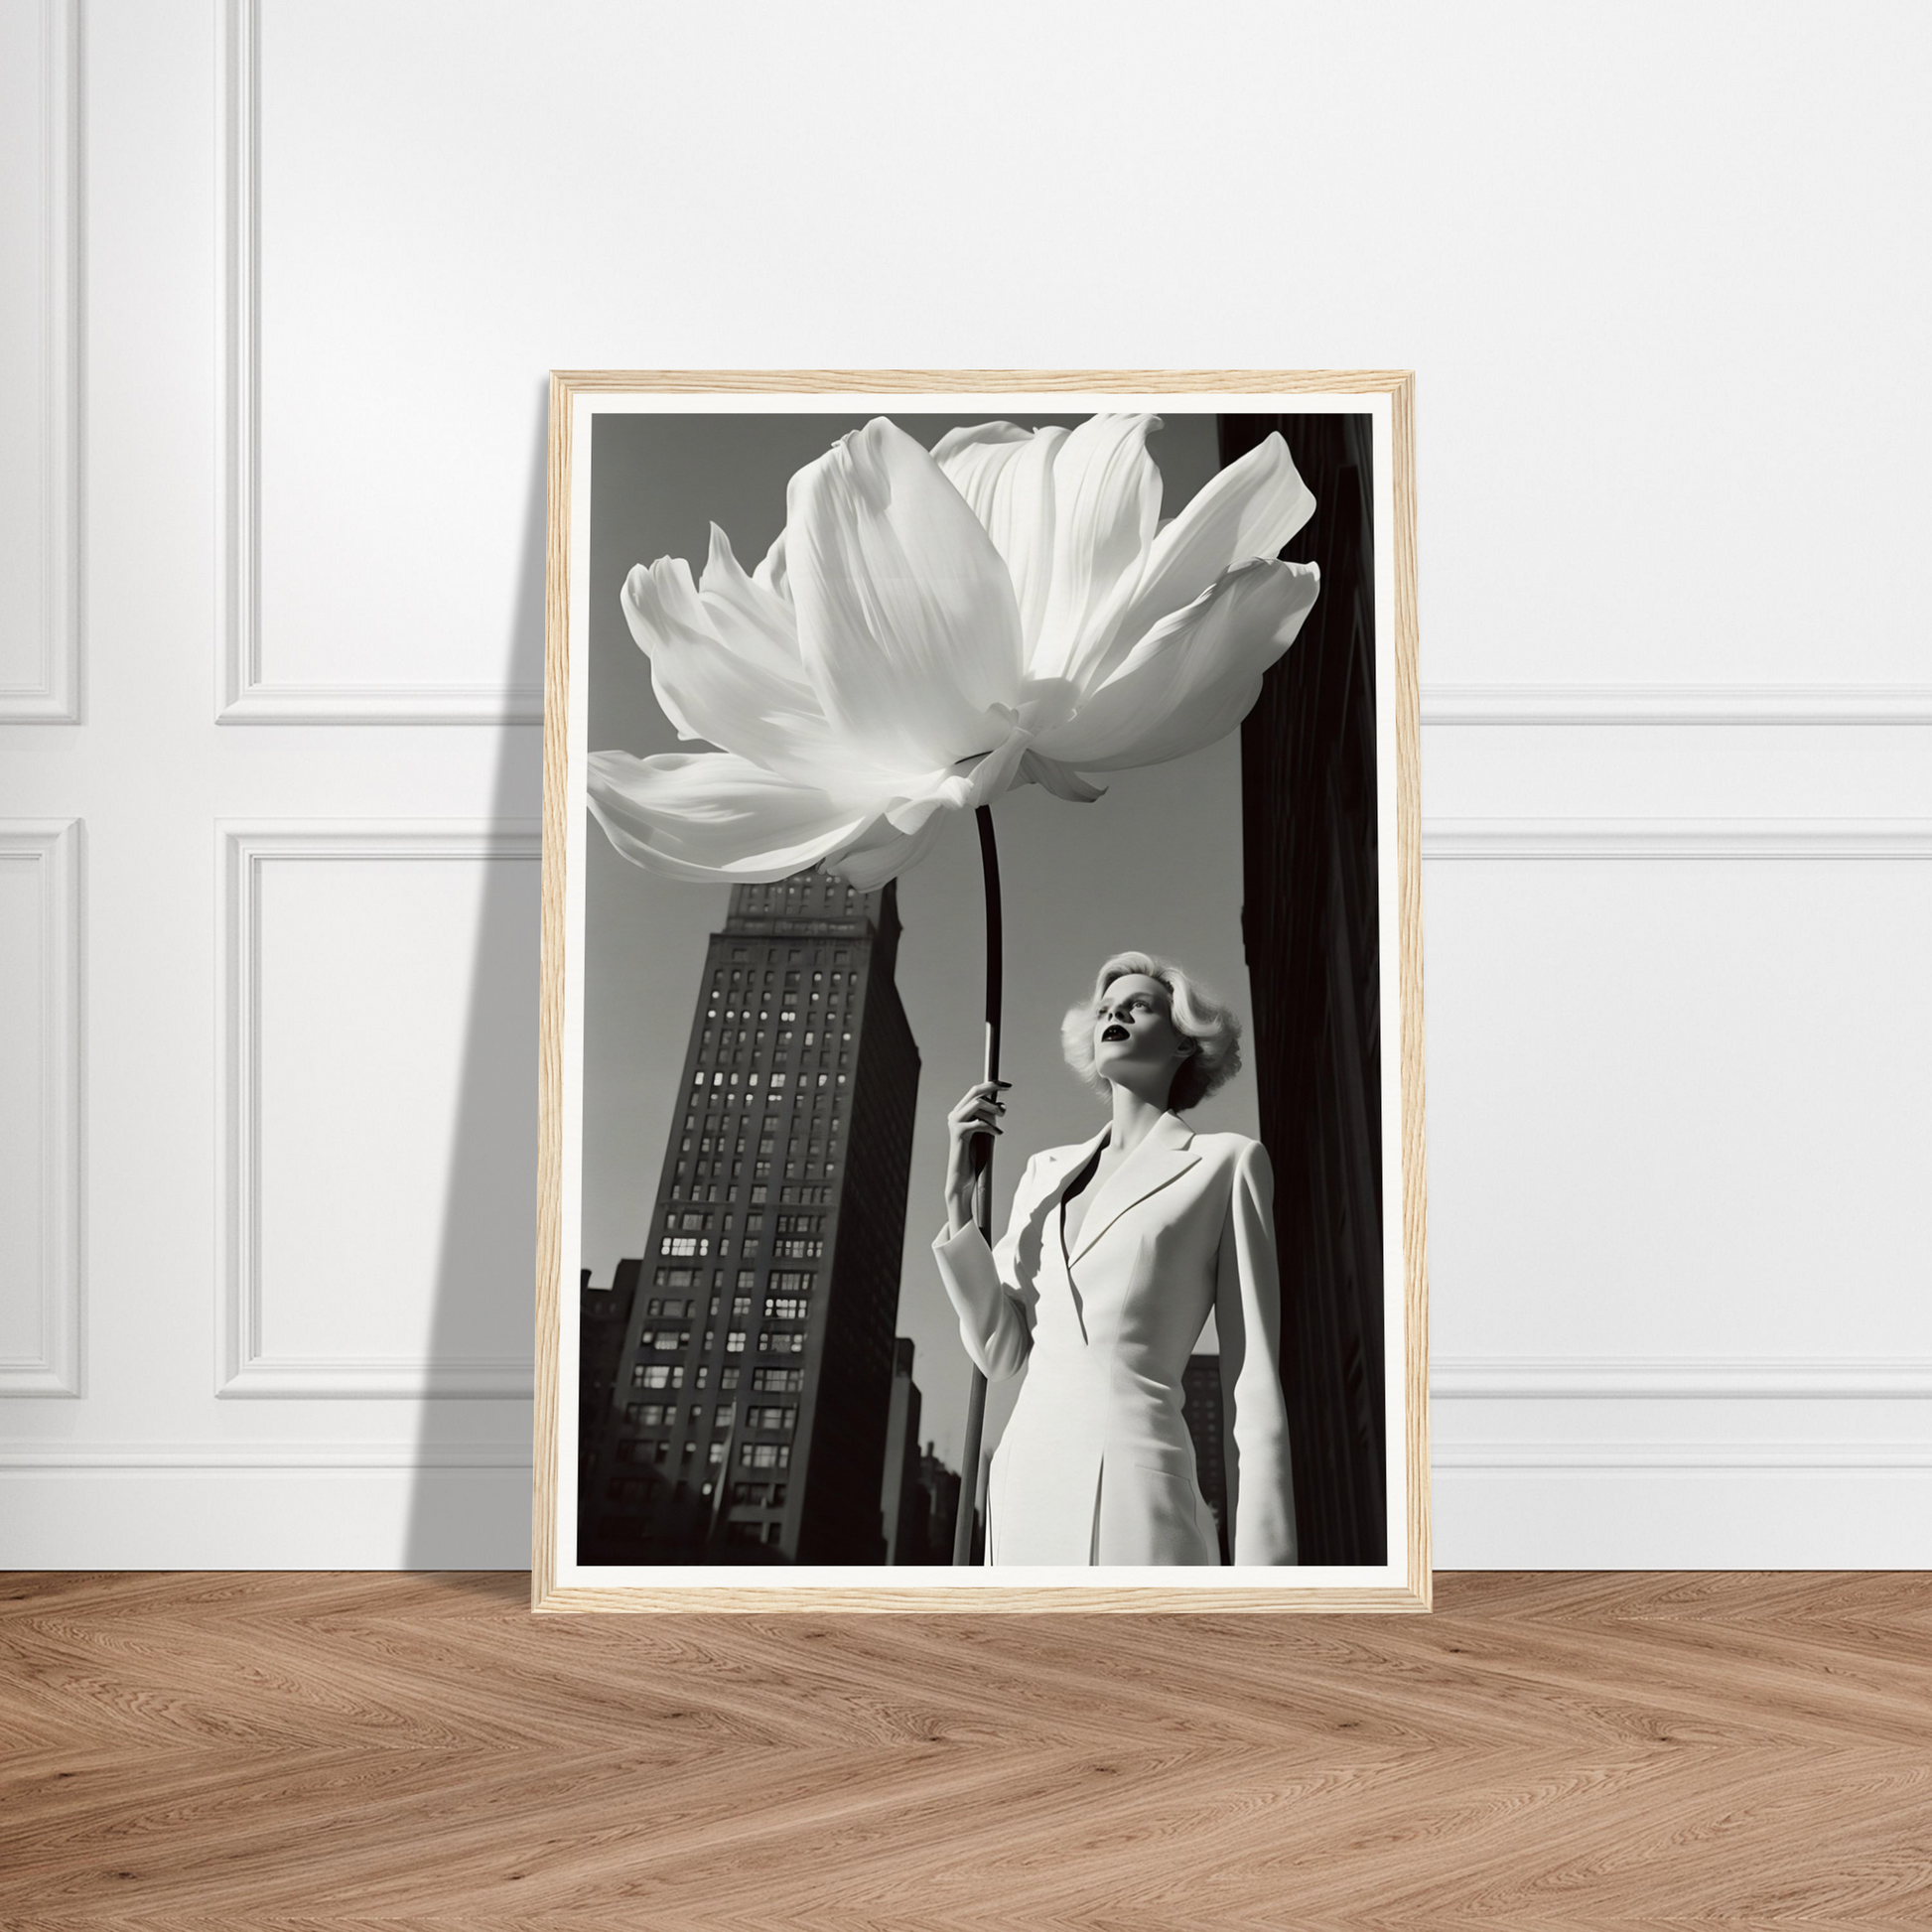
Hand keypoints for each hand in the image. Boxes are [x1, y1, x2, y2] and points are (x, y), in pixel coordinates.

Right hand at [944, 1080, 1010, 1233]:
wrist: (962, 1178)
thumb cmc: (975, 1157)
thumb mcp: (984, 1133)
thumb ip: (989, 1119)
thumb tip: (1001, 1107)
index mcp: (960, 1112)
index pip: (974, 1091)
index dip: (991, 1085)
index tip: (1007, 1085)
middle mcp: (955, 1115)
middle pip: (974, 1092)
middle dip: (992, 1088)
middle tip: (1008, 1090)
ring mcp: (955, 1123)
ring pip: (977, 1104)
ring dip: (993, 1109)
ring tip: (1001, 1119)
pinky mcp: (958, 1133)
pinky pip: (978, 1122)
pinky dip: (991, 1126)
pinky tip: (997, 1134)